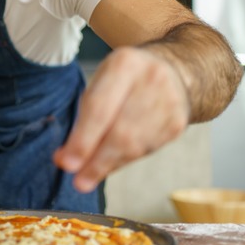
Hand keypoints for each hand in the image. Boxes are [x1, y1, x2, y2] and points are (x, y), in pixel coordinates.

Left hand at [53, 47, 189, 191]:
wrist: (173, 72)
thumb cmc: (125, 79)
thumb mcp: (102, 81)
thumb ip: (84, 116)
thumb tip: (67, 157)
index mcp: (125, 64)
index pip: (100, 108)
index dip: (83, 140)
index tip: (67, 163)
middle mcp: (151, 80)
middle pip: (120, 132)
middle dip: (96, 160)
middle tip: (78, 181)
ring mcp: (170, 103)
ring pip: (134, 146)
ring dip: (108, 165)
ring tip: (88, 176)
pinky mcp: (177, 124)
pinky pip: (146, 150)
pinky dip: (124, 161)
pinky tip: (110, 164)